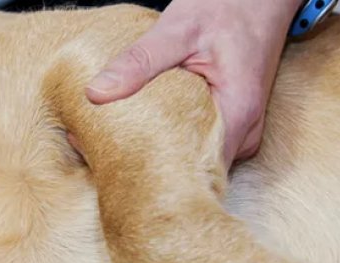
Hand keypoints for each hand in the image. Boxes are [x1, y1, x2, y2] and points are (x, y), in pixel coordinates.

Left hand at [86, 0, 303, 163]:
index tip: (114, 164)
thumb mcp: (177, 29)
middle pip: (192, 168)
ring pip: (194, 157)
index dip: (153, 169)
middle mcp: (244, 132)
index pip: (193, 166)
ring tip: (116, 143)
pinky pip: (197, 142)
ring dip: (159, 151)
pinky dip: (170, 137)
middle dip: (149, 163)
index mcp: (238, 112)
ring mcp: (239, 131)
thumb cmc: (227, 7)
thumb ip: (138, 61)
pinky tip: (141, 130)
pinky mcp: (229, 125)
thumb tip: (96, 93)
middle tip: (103, 153)